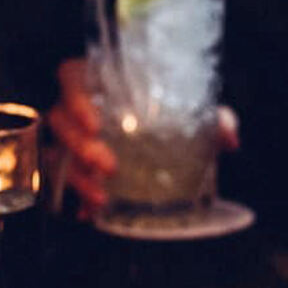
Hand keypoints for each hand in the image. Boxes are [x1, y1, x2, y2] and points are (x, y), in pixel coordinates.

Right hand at [46, 57, 240, 215]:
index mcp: (101, 80)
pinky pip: (59, 180)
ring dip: (76, 176)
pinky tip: (90, 212)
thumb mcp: (192, 111)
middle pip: (60, 119)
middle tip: (109, 165)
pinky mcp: (68, 163)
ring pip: (57, 152)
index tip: (95, 122)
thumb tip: (230, 138)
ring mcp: (69, 136)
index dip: (75, 96)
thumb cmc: (170, 111)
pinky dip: (75, 196)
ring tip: (101, 195)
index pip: (71, 75)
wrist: (159, 135)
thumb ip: (214, 119)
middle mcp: (78, 106)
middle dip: (81, 146)